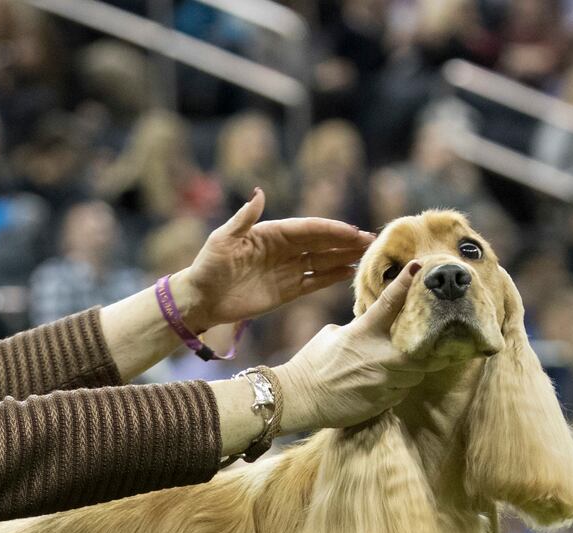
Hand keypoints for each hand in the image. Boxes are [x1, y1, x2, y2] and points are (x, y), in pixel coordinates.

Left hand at [170, 190, 371, 332]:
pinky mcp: (286, 291)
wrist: (200, 299)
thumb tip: (260, 192)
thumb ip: (244, 218)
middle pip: (320, 243)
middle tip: (372, 241)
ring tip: (368, 256)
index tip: (352, 231)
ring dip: (344, 257)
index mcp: (271, 234)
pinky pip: (313, 281)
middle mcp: (283, 250)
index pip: (308, 229)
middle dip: (345, 242)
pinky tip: (349, 273)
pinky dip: (331, 277)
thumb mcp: (222, 240)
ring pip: (321, 261)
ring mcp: (286, 270)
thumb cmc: (208, 266)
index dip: (330, 230)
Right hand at [275, 260, 445, 433]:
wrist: (298, 398)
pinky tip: (386, 385)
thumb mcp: (332, 336)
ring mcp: (381, 382)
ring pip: (415, 375)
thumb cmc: (312, 363)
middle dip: (431, 350)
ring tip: (403, 368)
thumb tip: (373, 322)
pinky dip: (398, 388)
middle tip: (435, 346)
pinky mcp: (380, 402)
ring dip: (413, 371)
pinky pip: (401, 393)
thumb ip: (359, 328)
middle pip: (422, 351)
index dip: (405, 283)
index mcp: (363, 333)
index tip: (418, 267)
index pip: (389, 303)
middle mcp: (378, 356)